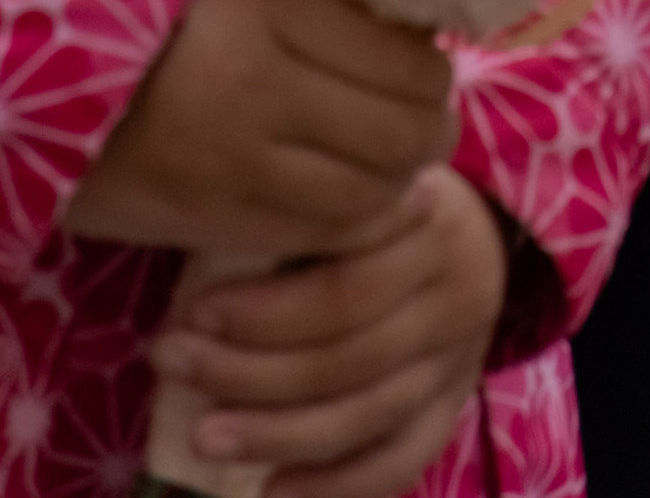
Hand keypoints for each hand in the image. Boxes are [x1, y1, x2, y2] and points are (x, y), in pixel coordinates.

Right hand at [64, 0, 456, 259]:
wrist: (33, 74)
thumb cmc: (149, 7)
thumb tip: (417, 28)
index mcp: (270, 9)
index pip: (404, 57)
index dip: (433, 69)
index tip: (428, 63)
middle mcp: (263, 89)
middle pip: (400, 131)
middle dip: (431, 129)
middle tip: (429, 118)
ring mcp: (239, 165)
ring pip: (369, 193)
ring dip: (399, 179)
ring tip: (395, 159)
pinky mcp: (215, 220)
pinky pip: (319, 235)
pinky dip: (354, 221)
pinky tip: (354, 197)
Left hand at [148, 165, 509, 497]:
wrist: (477, 228)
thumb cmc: (385, 198)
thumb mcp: (359, 183)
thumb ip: (307, 216)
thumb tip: (202, 256)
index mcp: (432, 222)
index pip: (343, 285)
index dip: (263, 310)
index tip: (192, 313)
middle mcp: (457, 292)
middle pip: (348, 354)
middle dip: (249, 370)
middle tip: (172, 365)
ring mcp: (460, 356)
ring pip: (366, 413)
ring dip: (276, 433)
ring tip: (201, 438)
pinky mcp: (455, 403)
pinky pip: (400, 458)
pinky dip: (336, 484)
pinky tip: (271, 488)